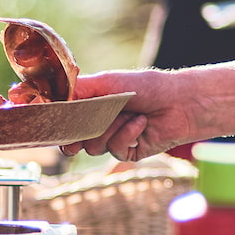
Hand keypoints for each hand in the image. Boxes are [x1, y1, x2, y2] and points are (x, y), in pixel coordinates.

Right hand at [59, 68, 198, 162]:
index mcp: (90, 107)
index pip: (64, 120)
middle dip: (81, 129)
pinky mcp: (127, 152)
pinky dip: (127, 134)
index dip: (57, 124)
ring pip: (93, 146)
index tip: (53, 122)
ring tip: (128, 113)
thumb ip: (80, 90)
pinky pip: (115, 149)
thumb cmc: (147, 87)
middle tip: (88, 121)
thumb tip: (54, 99)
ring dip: (110, 128)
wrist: (180, 102)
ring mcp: (112, 140)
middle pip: (73, 139)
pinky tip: (141, 123)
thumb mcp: (109, 81)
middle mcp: (98, 125)